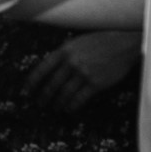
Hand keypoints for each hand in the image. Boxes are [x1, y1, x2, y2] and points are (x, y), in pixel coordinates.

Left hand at [24, 30, 141, 113]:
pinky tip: (69, 109)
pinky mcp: (96, 83)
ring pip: (64, 94)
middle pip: (51, 84)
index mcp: (64, 51)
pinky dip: (72, 106)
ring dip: (57, 103)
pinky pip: (79, 99)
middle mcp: (71, 62)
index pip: (42, 69)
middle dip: (44, 96)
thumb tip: (49, 67)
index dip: (32, 82)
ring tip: (55, 108)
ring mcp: (84, 73)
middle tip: (40, 103)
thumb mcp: (77, 42)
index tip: (26, 91)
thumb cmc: (99, 41)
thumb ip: (63, 53)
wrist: (124, 44)